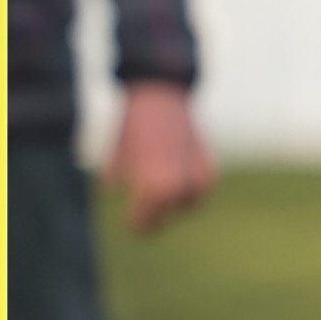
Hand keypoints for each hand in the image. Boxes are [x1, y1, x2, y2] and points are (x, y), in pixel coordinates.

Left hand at [103, 83, 215, 233]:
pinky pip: (202, 187)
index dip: (138, 225)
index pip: (145, 220)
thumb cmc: (133, 123)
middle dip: (157, 220)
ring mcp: (197, 174)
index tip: (134, 228)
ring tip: (164, 201)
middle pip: (167, 215)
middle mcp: (177, 184)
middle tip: (146, 223)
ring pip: (189, 202)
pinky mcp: (209, 163)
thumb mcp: (116, 153)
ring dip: (177, 205)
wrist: (160, 91)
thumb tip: (111, 192)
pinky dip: (193, 190)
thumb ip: (114, 177)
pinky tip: (181, 186)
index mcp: (152, 185)